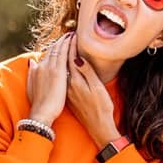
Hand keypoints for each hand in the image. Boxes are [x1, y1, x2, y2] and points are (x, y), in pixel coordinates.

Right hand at [26, 32, 71, 125]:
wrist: (41, 112)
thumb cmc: (39, 104)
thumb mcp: (32, 87)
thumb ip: (32, 73)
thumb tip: (32, 62)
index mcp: (37, 69)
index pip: (46, 54)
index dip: (54, 47)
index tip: (60, 43)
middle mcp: (42, 66)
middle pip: (52, 49)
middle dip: (60, 41)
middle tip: (69, 35)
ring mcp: (50, 68)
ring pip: (58, 48)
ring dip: (65, 40)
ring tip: (72, 34)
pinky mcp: (58, 71)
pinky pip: (64, 53)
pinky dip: (68, 44)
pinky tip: (74, 39)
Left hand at [66, 33, 122, 148]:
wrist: (98, 128)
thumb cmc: (102, 108)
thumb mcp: (98, 88)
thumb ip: (87, 72)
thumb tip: (77, 58)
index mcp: (75, 81)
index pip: (69, 58)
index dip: (70, 45)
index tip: (73, 34)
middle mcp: (67, 86)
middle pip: (62, 62)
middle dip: (63, 48)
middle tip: (66, 36)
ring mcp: (67, 92)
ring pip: (60, 70)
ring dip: (61, 58)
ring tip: (62, 46)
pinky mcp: (68, 98)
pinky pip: (61, 78)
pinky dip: (61, 68)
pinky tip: (61, 66)